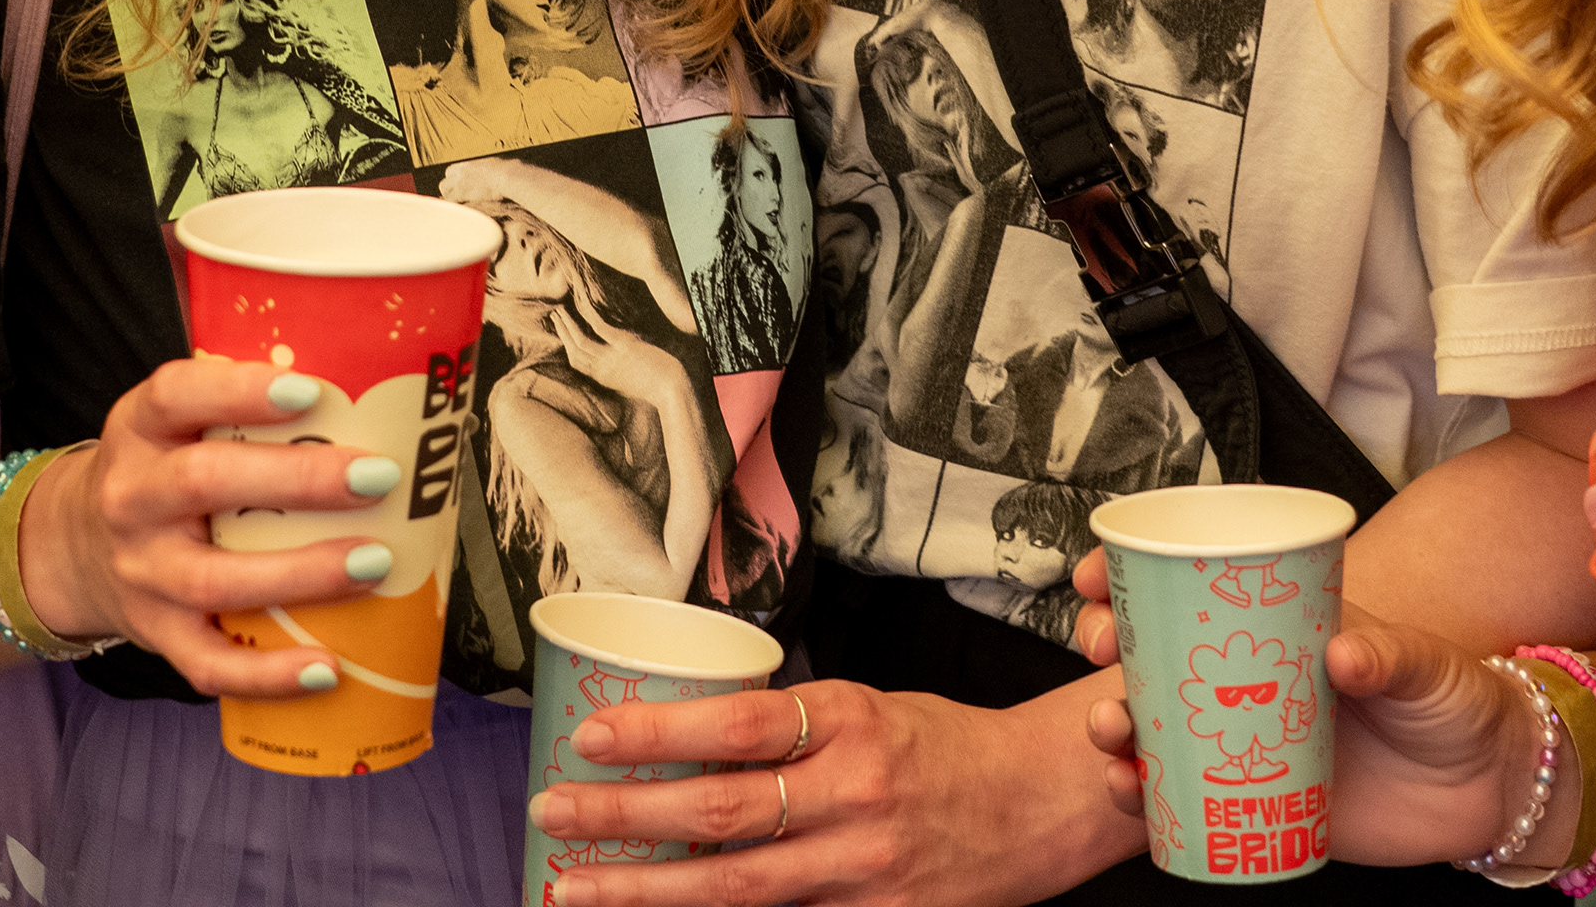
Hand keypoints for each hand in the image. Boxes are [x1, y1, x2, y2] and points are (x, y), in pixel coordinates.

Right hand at [18, 354, 407, 695]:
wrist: (73, 548)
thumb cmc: (160, 471)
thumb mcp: (174, 422)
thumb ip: (240, 402)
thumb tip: (363, 374)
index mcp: (140, 429)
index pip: (176, 396)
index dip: (240, 390)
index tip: (311, 391)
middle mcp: (131, 498)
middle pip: (204, 484)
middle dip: (298, 480)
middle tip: (378, 477)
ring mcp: (140, 573)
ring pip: (213, 581)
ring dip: (301, 574)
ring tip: (375, 562)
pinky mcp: (156, 634)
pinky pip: (209, 664)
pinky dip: (268, 675)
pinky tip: (328, 667)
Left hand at [533, 674, 1143, 904]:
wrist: (1045, 802)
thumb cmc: (946, 746)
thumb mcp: (870, 709)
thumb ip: (790, 730)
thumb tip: (685, 739)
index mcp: (852, 720)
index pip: (737, 724)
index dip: (657, 732)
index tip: (589, 734)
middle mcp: (855, 794)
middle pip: (719, 810)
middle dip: (622, 814)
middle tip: (550, 808)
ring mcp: (866, 868)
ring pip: (735, 885)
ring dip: (644, 888)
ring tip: (572, 886)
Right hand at [1071, 553, 1554, 868]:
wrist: (1487, 790)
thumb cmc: (1458, 702)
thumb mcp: (1429, 665)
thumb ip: (1390, 656)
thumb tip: (1340, 657)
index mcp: (1280, 623)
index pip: (1192, 582)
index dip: (1131, 571)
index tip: (1095, 575)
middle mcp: (1250, 676)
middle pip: (1153, 650)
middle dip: (1105, 643)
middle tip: (1099, 650)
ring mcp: (1246, 738)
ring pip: (1154, 723)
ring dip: (1112, 723)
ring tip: (1109, 731)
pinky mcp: (1255, 802)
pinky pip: (1179, 797)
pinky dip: (1141, 795)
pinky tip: (1127, 793)